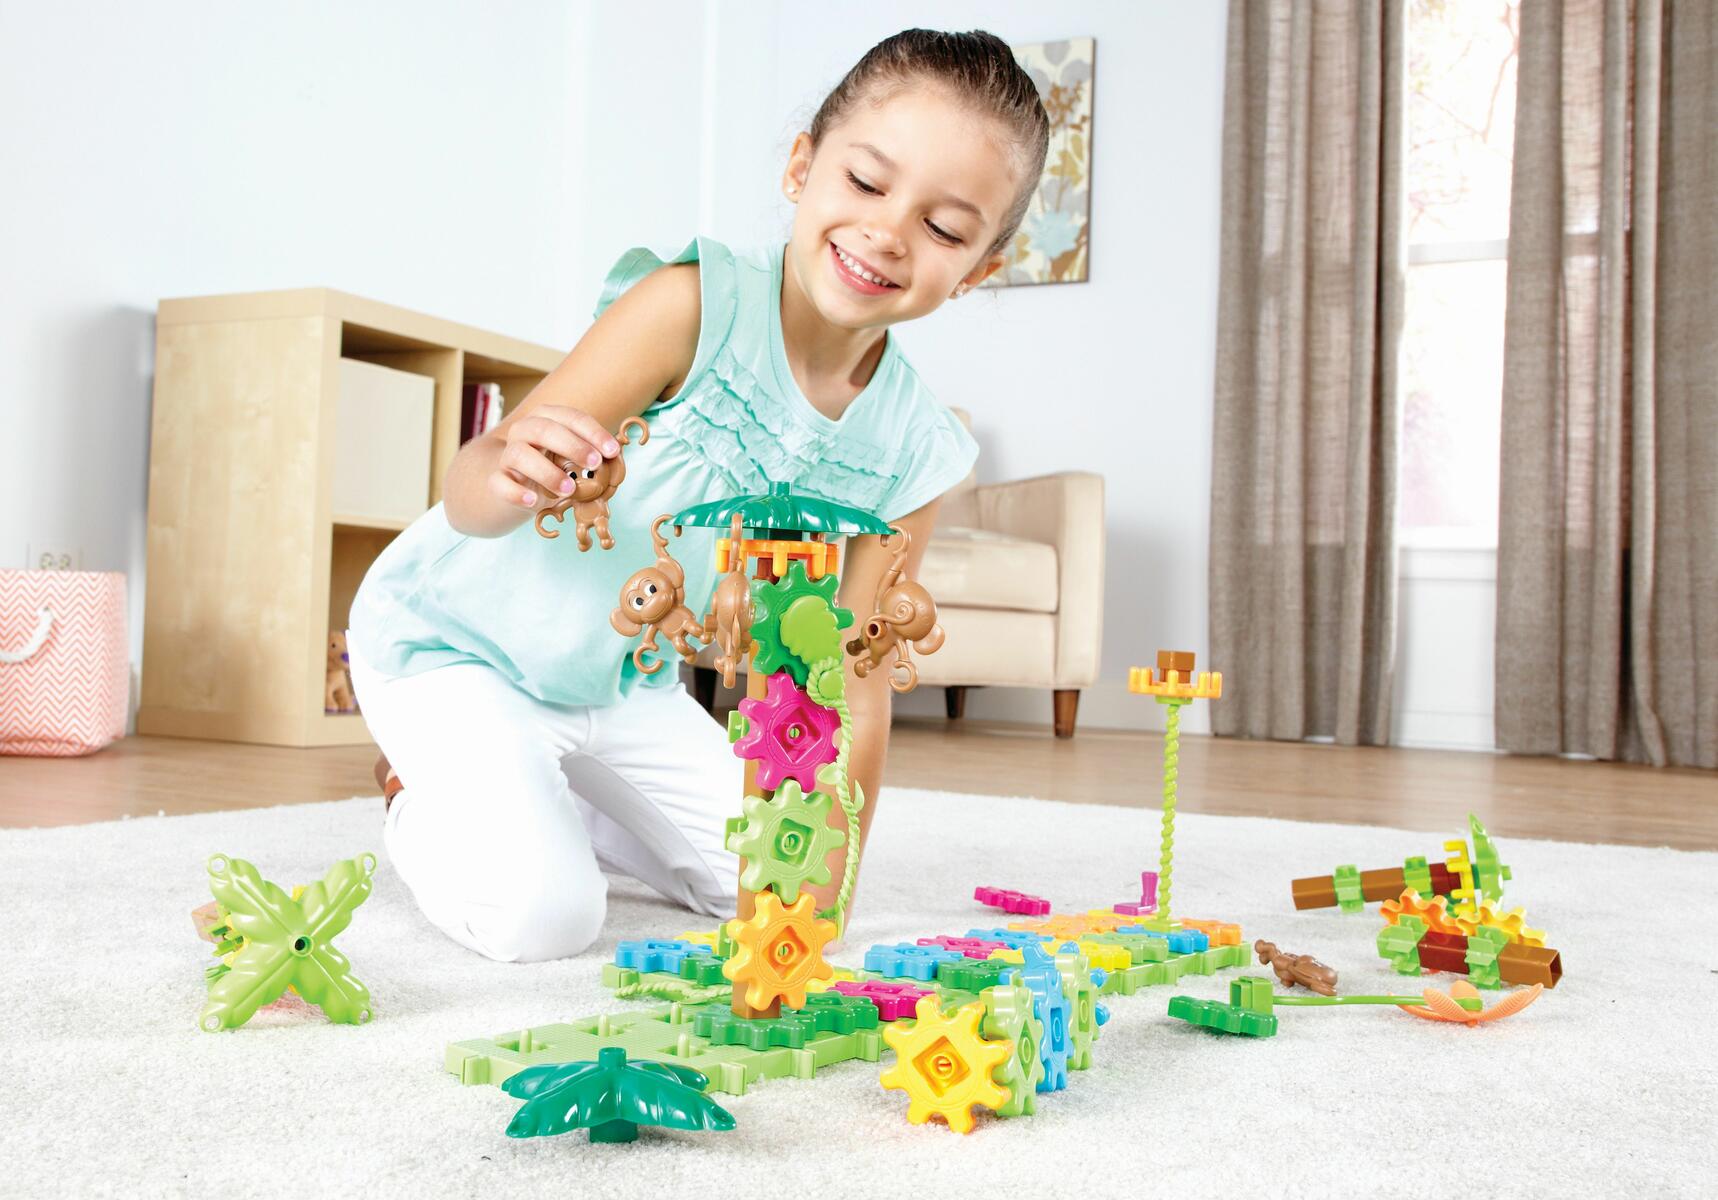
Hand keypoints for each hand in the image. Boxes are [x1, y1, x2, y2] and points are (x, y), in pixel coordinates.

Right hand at [489, 405, 621, 508]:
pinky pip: (500, 483)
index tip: (612, 451)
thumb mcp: (572, 458)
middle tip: (594, 463)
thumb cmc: (553, 468)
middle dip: (572, 445)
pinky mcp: (497, 480)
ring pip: (520, 454)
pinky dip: (516, 492)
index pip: (569, 417)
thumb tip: (617, 454)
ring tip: (570, 489)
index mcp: (545, 418)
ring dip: (548, 471)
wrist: (516, 488)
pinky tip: (533, 501)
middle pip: (543, 429)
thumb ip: (592, 453)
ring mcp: (507, 456)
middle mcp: (523, 431)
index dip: (592, 432)